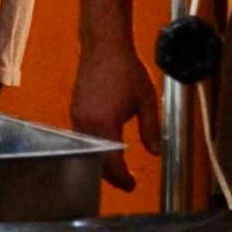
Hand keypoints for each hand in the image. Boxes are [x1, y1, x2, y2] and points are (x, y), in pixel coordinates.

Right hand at [68, 40, 158, 182]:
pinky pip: (83, 138)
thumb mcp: (146, 101)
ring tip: (119, 169)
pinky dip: (95, 148)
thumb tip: (155, 152)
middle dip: (110, 175)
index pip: (111, 161)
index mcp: (104, 123)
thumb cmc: (126, 70)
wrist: (104, 46)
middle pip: (95, 160)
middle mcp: (85, 123)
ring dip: (102, 162)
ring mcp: (77, 117)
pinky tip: (107, 148)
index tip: (132, 186)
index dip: (122, 177)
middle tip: (127, 184)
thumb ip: (151, 129)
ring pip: (87, 150)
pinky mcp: (75, 110)